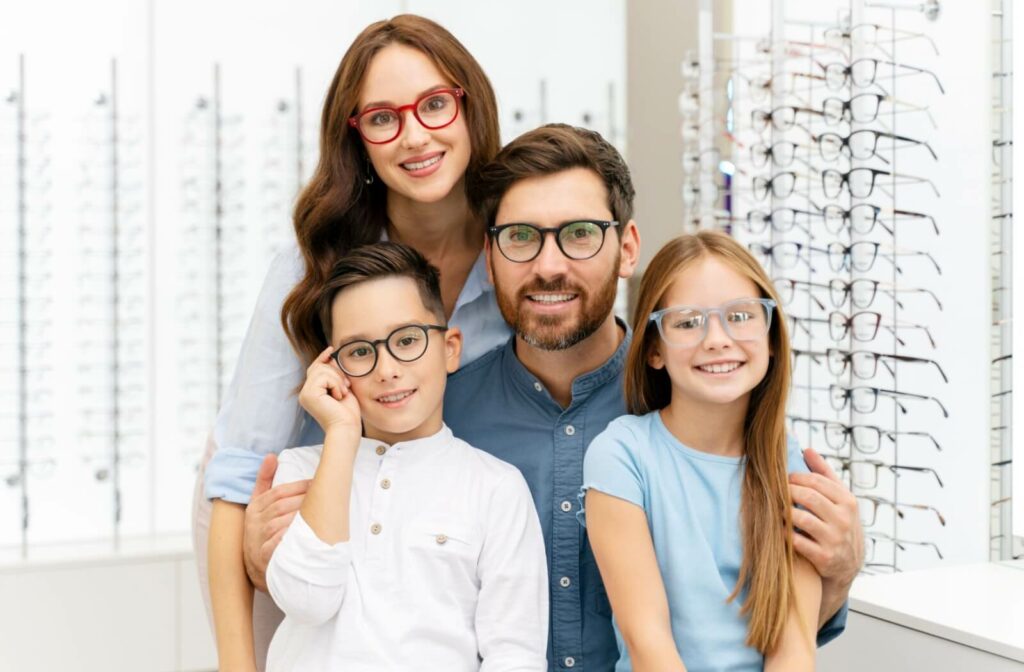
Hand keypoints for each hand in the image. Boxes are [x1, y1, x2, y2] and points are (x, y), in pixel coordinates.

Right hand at [243, 453, 309, 591]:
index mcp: (255, 508)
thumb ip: (264, 481)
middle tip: (324, 498)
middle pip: (282, 506)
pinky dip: (292, 537)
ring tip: (319, 515)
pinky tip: (307, 534)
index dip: (299, 487)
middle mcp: (255, 523)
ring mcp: (258, 540)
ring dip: (301, 518)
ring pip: (282, 523)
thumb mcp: (258, 505)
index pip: (278, 492)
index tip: (316, 484)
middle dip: (304, 501)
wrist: (255, 567)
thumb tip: (271, 456)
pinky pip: (279, 543)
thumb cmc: (261, 530)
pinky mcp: (264, 557)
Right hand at [298, 346, 361, 434]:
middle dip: (337, 373)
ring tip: (342, 393)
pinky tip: (338, 396)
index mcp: (312, 392)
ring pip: (322, 370)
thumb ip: (334, 375)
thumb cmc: (347, 412)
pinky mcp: (309, 394)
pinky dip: (335, 383)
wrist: (347, 428)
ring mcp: (305, 393)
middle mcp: (305, 392)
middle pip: (319, 367)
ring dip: (338, 379)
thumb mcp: (341, 388)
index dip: (323, 357)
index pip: (315, 369)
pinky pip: (323, 376)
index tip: (332, 349)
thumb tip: (330, 357)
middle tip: (346, 387)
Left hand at [789, 447, 863, 623]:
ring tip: (777, 510)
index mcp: (848, 501)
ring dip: (784, 512)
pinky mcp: (823, 558)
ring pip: (801, 518)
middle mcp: (844, 519)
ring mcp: (834, 539)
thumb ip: (824, 474)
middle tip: (777, 493)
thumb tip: (807, 449)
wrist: (848, 565)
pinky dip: (784, 533)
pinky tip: (779, 529)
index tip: (785, 479)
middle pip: (808, 497)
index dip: (796, 477)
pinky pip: (796, 541)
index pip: (817, 481)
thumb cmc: (839, 524)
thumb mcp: (839, 499)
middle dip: (788, 492)